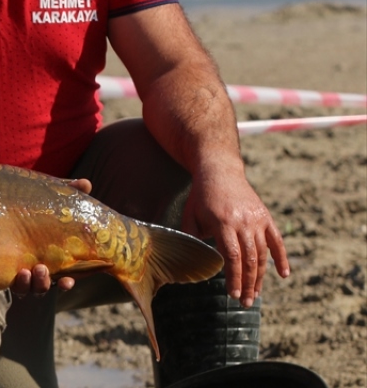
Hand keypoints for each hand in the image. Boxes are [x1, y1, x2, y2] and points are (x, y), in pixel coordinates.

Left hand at [9, 178, 90, 296]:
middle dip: (43, 282)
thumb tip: (86, 183)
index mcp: (51, 261)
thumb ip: (69, 196)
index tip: (68, 281)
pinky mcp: (0, 269)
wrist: (2, 220)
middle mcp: (35, 271)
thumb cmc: (34, 215)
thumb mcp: (50, 206)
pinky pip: (4, 281)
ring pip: (23, 287)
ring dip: (27, 282)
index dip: (67, 283)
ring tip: (26, 272)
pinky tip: (14, 272)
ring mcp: (17, 272)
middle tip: (41, 269)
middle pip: (42, 285)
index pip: (63, 276)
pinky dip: (12, 280)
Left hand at [182, 165, 289, 306]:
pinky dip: (282, 258)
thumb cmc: (200, 197)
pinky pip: (277, 241)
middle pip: (250, 259)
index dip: (234, 277)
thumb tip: (193, 262)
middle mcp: (243, 222)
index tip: (234, 294)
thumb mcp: (189, 215)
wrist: (220, 171)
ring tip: (256, 295)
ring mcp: (257, 220)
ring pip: (263, 253)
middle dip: (248, 284)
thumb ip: (192, 238)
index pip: (232, 256)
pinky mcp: (266, 217)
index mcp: (223, 223)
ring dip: (261, 276)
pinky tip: (284, 275)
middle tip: (246, 303)